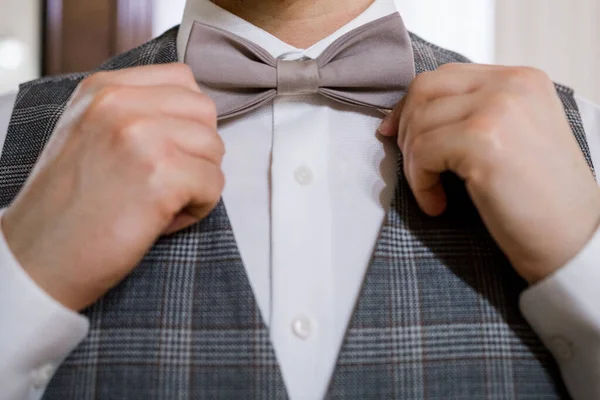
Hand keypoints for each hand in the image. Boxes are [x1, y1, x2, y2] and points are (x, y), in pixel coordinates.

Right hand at [2, 64, 224, 310]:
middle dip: (197, 151)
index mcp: (103, 89)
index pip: (183, 80)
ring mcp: (141, 136)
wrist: (39, 258)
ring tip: (160, 203)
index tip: (166, 151)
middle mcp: (120, 103)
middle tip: (166, 181)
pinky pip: (215, 184)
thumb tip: (192, 115)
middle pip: (204, 112)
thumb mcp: (89, 133)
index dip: (187, 121)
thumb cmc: (69, 205)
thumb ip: (135, 112)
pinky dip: (198, 208)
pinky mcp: (161, 174)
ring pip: (214, 148)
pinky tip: (163, 220)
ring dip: (198, 181)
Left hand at [378, 63, 599, 283]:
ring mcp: (498, 109)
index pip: (444, 76)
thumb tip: (407, 115)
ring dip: (413, 164)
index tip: (396, 134)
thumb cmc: (539, 199)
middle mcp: (511, 85)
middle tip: (414, 168)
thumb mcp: (513, 137)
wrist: (572, 241)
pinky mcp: (483, 140)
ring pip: (419, 123)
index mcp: (521, 79)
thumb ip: (473, 114)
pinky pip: (422, 152)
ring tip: (433, 193)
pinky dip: (420, 183)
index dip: (411, 106)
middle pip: (424, 89)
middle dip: (407, 130)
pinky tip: (437, 204)